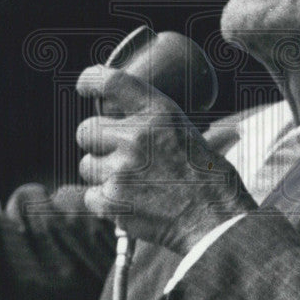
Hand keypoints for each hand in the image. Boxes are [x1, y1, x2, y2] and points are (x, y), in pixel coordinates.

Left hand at [75, 65, 256, 254]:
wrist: (216, 220)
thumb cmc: (208, 178)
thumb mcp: (186, 133)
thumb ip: (151, 122)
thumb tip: (119, 120)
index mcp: (159, 113)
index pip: (114, 82)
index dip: (92, 80)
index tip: (83, 85)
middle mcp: (136, 136)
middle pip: (86, 130)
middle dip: (98, 144)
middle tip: (120, 157)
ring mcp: (121, 169)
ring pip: (87, 166)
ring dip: (103, 175)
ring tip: (134, 185)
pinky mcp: (112, 200)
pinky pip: (90, 196)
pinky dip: (105, 203)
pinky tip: (131, 204)